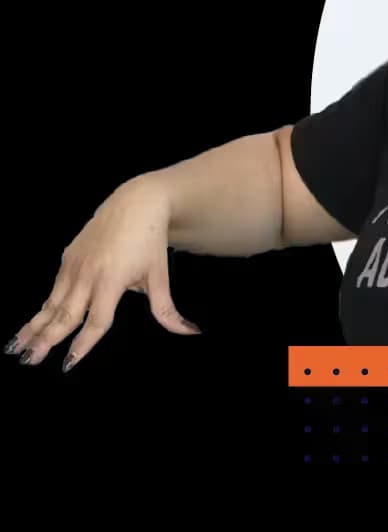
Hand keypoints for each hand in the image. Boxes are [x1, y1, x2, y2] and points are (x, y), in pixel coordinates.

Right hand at [6, 178, 200, 370]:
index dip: (83, 343)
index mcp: (111, 281)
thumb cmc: (149, 242)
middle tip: (28, 361)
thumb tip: (190, 332)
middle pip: (65, 315)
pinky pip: (53, 290)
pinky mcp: (67, 258)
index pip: (96, 320)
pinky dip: (41, 308)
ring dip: (33, 327)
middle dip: (45, 340)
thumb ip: (166, 310)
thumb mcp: (160, 276)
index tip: (69, 363)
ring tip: (16, 348)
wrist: (135, 203)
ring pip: (51, 303)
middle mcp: (87, 275)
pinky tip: (30, 325)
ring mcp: (74, 266)